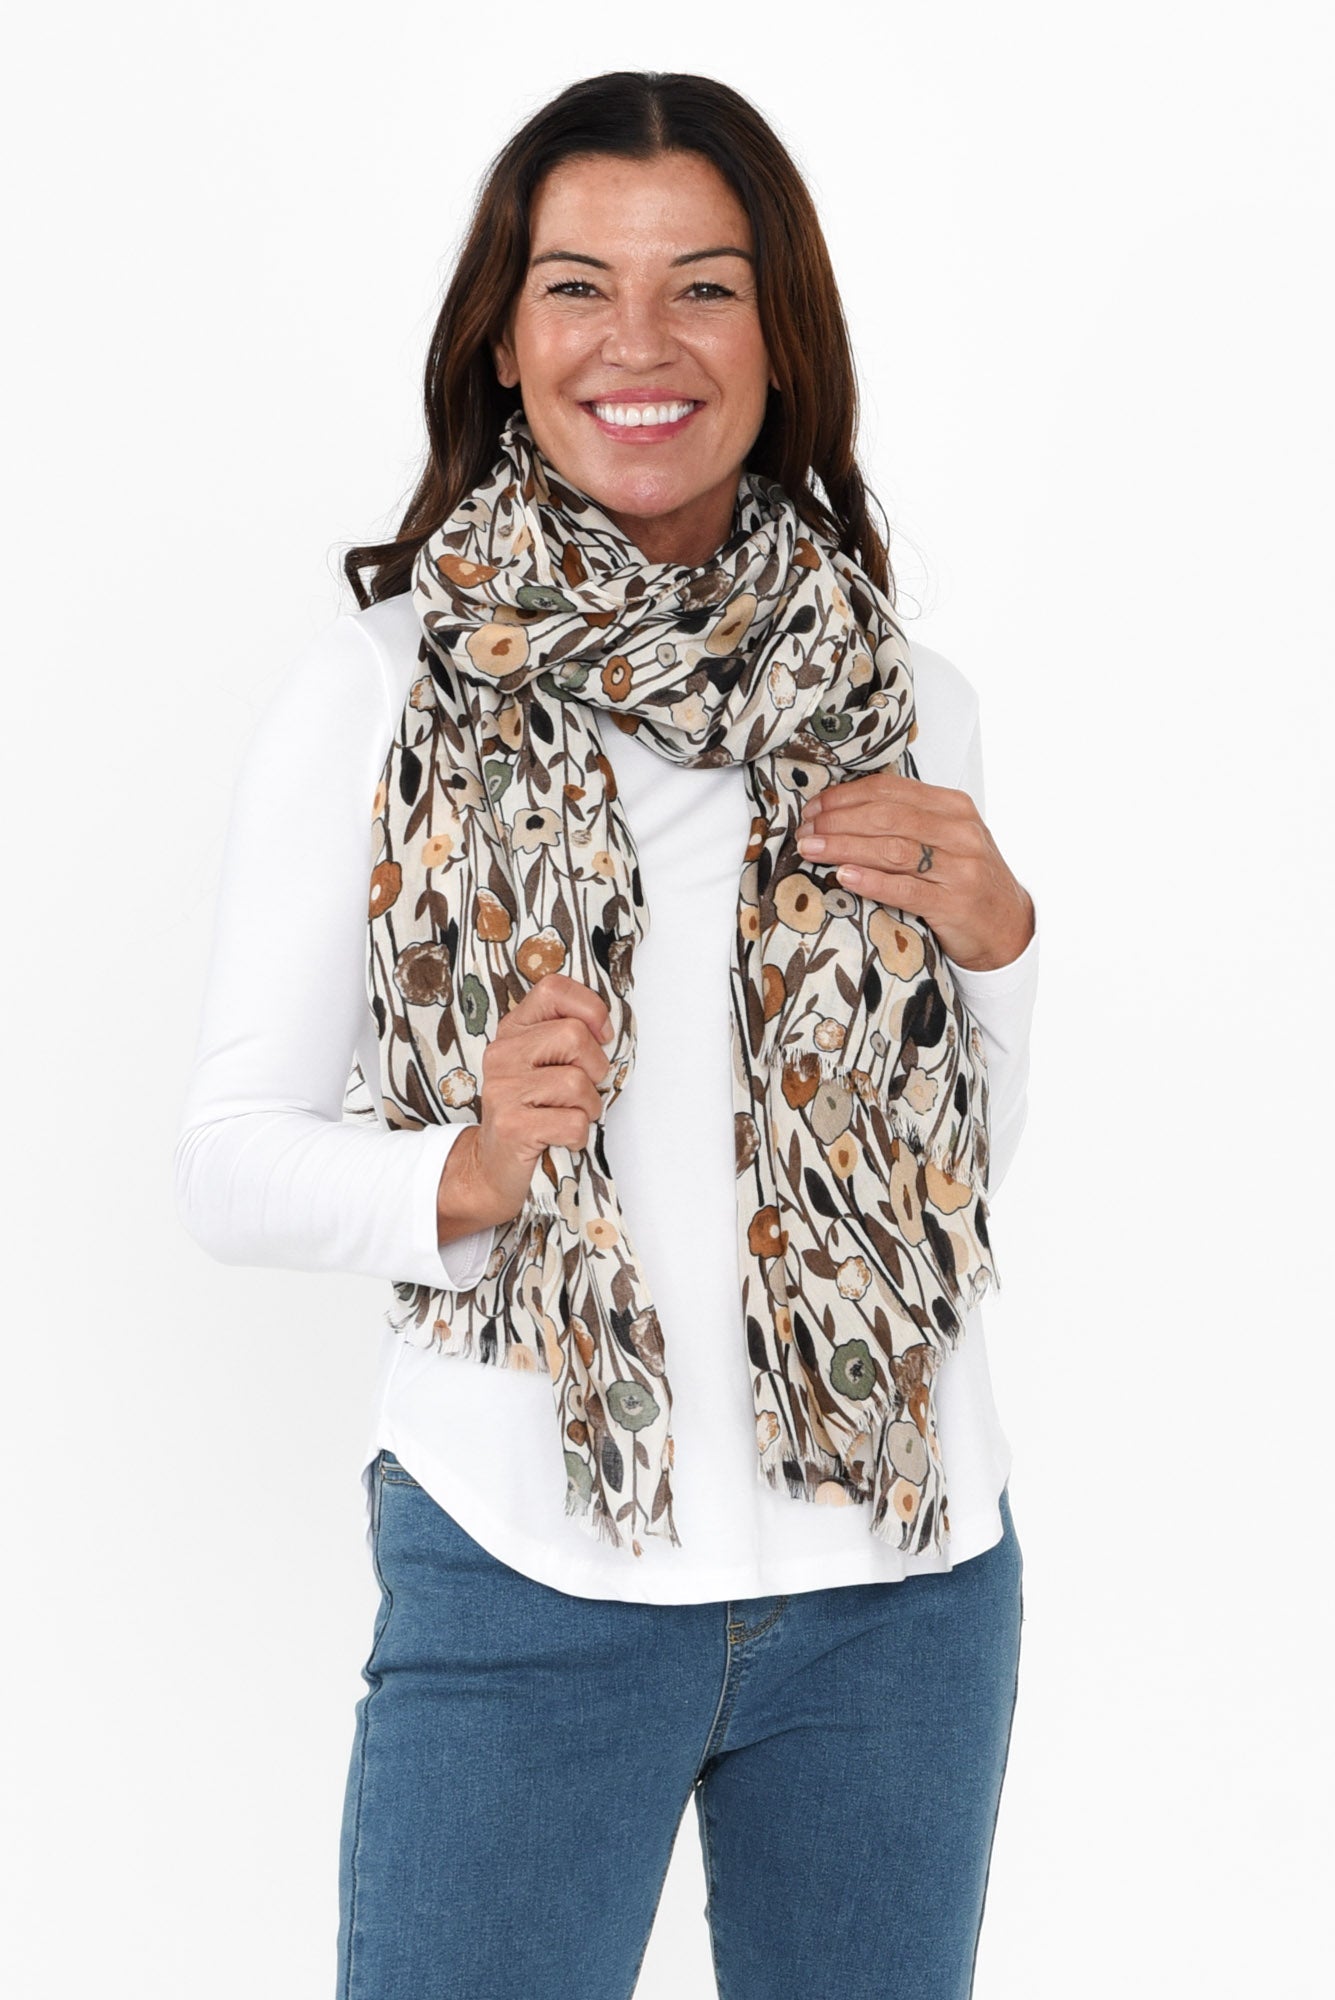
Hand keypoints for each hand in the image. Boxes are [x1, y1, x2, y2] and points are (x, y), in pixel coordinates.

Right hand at [437, 972, 614, 1241]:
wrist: (493, 1165)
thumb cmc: (532, 1111)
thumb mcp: (542, 1065)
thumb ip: (566, 1038)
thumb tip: (609, 1029)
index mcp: (514, 1030)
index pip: (553, 990)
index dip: (590, 1008)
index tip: (601, 1035)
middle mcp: (502, 1053)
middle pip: (574, 1036)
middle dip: (595, 1067)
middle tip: (583, 1090)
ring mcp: (503, 1089)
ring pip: (577, 1082)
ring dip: (588, 1106)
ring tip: (570, 1116)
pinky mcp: (511, 1125)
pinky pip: (573, 1122)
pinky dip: (579, 1135)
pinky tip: (561, 1137)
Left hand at [795, 772, 1033, 971]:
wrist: (1007, 926)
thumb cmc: (966, 879)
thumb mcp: (946, 838)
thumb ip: (908, 820)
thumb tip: (842, 810)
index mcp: (954, 807)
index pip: (890, 790)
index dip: (845, 797)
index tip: (814, 808)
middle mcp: (959, 832)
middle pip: (886, 817)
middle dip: (837, 822)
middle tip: (806, 831)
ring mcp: (959, 868)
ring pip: (891, 849)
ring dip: (844, 847)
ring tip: (812, 849)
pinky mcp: (953, 904)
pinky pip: (904, 889)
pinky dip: (871, 880)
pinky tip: (843, 875)